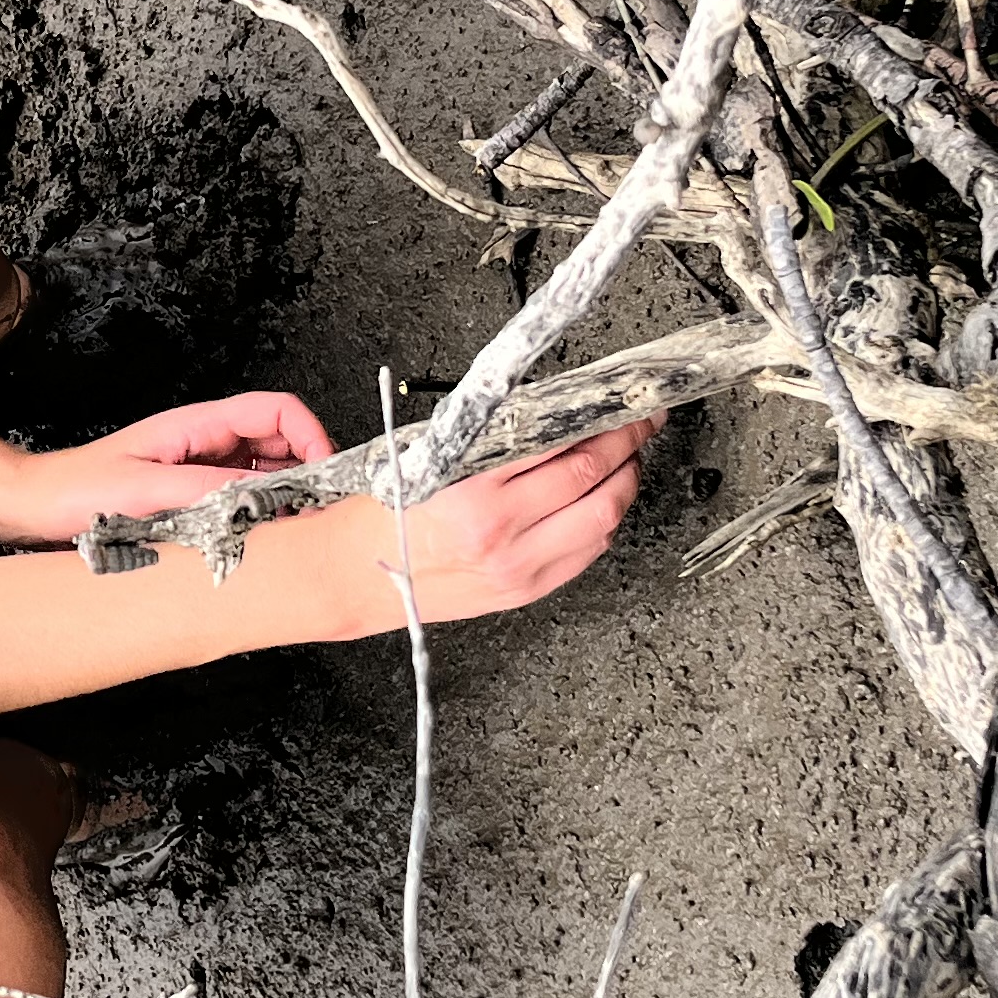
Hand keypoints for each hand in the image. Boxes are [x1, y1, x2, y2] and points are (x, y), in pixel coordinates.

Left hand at [0, 392, 336, 546]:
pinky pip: (241, 497)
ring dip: (285, 494)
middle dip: (307, 469)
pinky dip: (260, 513)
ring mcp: (199, 467)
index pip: (276, 410)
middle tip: (317, 508)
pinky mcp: (191, 493)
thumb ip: (204, 490)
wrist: (36, 506)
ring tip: (293, 526)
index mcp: (197, 425)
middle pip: (280, 440)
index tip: (325, 472)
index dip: (311, 434)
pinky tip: (260, 536)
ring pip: (265, 471)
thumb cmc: (77, 491)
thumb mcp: (144, 490)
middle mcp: (204, 441)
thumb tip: (260, 495)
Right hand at [287, 417, 654, 635]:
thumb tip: (556, 412)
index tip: (624, 405)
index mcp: (475, 492)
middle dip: (628, 446)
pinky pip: (587, 553)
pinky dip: (602, 521)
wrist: (356, 574)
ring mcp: (519, 568)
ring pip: (602, 520)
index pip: (563, 448)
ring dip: (623, 484)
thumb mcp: (433, 456)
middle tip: (640, 424)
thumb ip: (495, 437)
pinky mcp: (525, 591)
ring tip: (624, 460)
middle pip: (593, 480)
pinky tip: (598, 501)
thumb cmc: (386, 512)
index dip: (606, 423)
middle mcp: (501, 534)